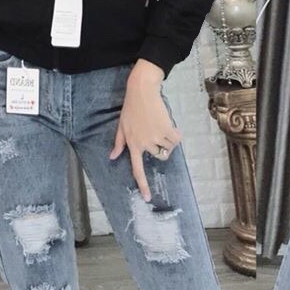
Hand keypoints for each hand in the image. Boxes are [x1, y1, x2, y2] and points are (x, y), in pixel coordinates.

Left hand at [109, 59, 181, 201]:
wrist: (142, 91)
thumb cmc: (131, 107)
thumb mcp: (121, 126)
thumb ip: (119, 143)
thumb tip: (112, 156)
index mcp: (132, 145)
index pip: (137, 169)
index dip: (143, 185)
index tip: (148, 198)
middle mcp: (144, 144)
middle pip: (159, 155)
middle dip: (161, 147)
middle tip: (157, 133)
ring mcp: (156, 137)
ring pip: (169, 147)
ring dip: (169, 139)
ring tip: (162, 125)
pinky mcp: (167, 129)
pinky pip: (177, 139)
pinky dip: (176, 134)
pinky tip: (170, 124)